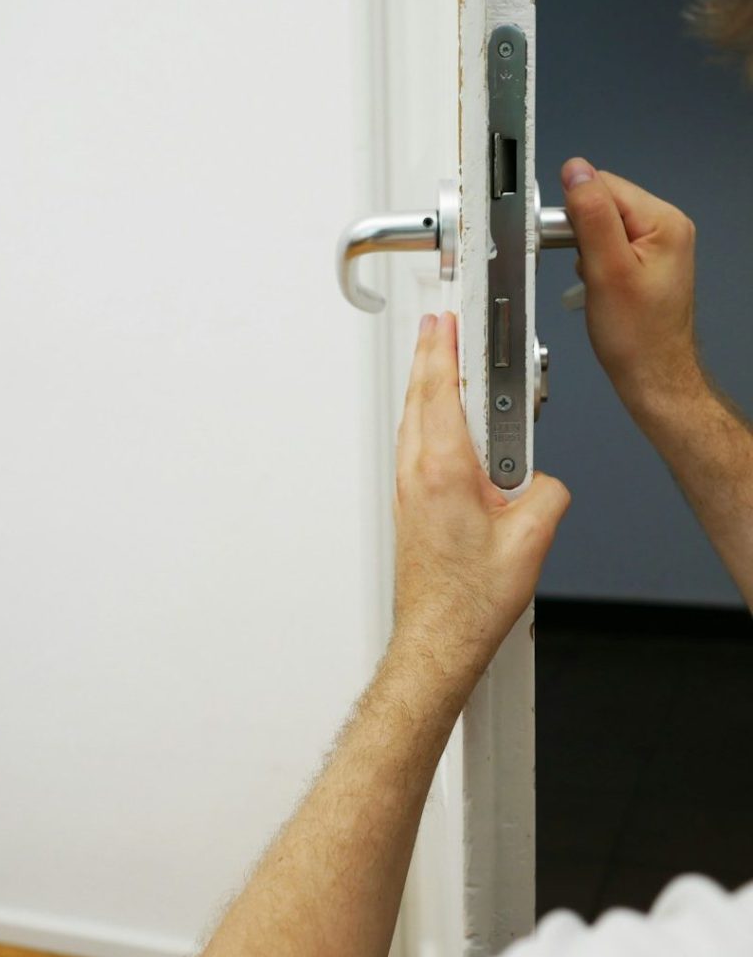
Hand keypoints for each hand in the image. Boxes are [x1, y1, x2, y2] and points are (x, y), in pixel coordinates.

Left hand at [392, 312, 569, 687]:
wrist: (438, 637)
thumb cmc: (469, 599)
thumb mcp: (532, 537)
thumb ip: (548, 490)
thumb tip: (544, 479)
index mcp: (444, 469)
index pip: (441, 388)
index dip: (445, 347)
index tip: (450, 319)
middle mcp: (417, 473)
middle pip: (419, 396)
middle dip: (431, 355)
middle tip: (440, 327)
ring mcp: (407, 489)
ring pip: (412, 419)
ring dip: (425, 385)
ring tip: (441, 362)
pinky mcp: (408, 504)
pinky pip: (413, 445)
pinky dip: (424, 418)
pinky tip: (439, 420)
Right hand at [562, 158, 705, 418]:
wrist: (651, 375)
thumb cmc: (636, 336)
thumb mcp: (606, 270)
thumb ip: (591, 216)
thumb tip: (576, 172)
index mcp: (664, 221)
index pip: (605, 186)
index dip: (577, 213)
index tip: (570, 247)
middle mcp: (667, 228)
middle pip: (606, 203)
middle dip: (583, 235)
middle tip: (587, 272)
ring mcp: (659, 246)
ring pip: (605, 226)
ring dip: (588, 251)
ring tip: (596, 284)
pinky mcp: (648, 264)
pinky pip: (611, 246)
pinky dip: (596, 264)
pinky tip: (601, 287)